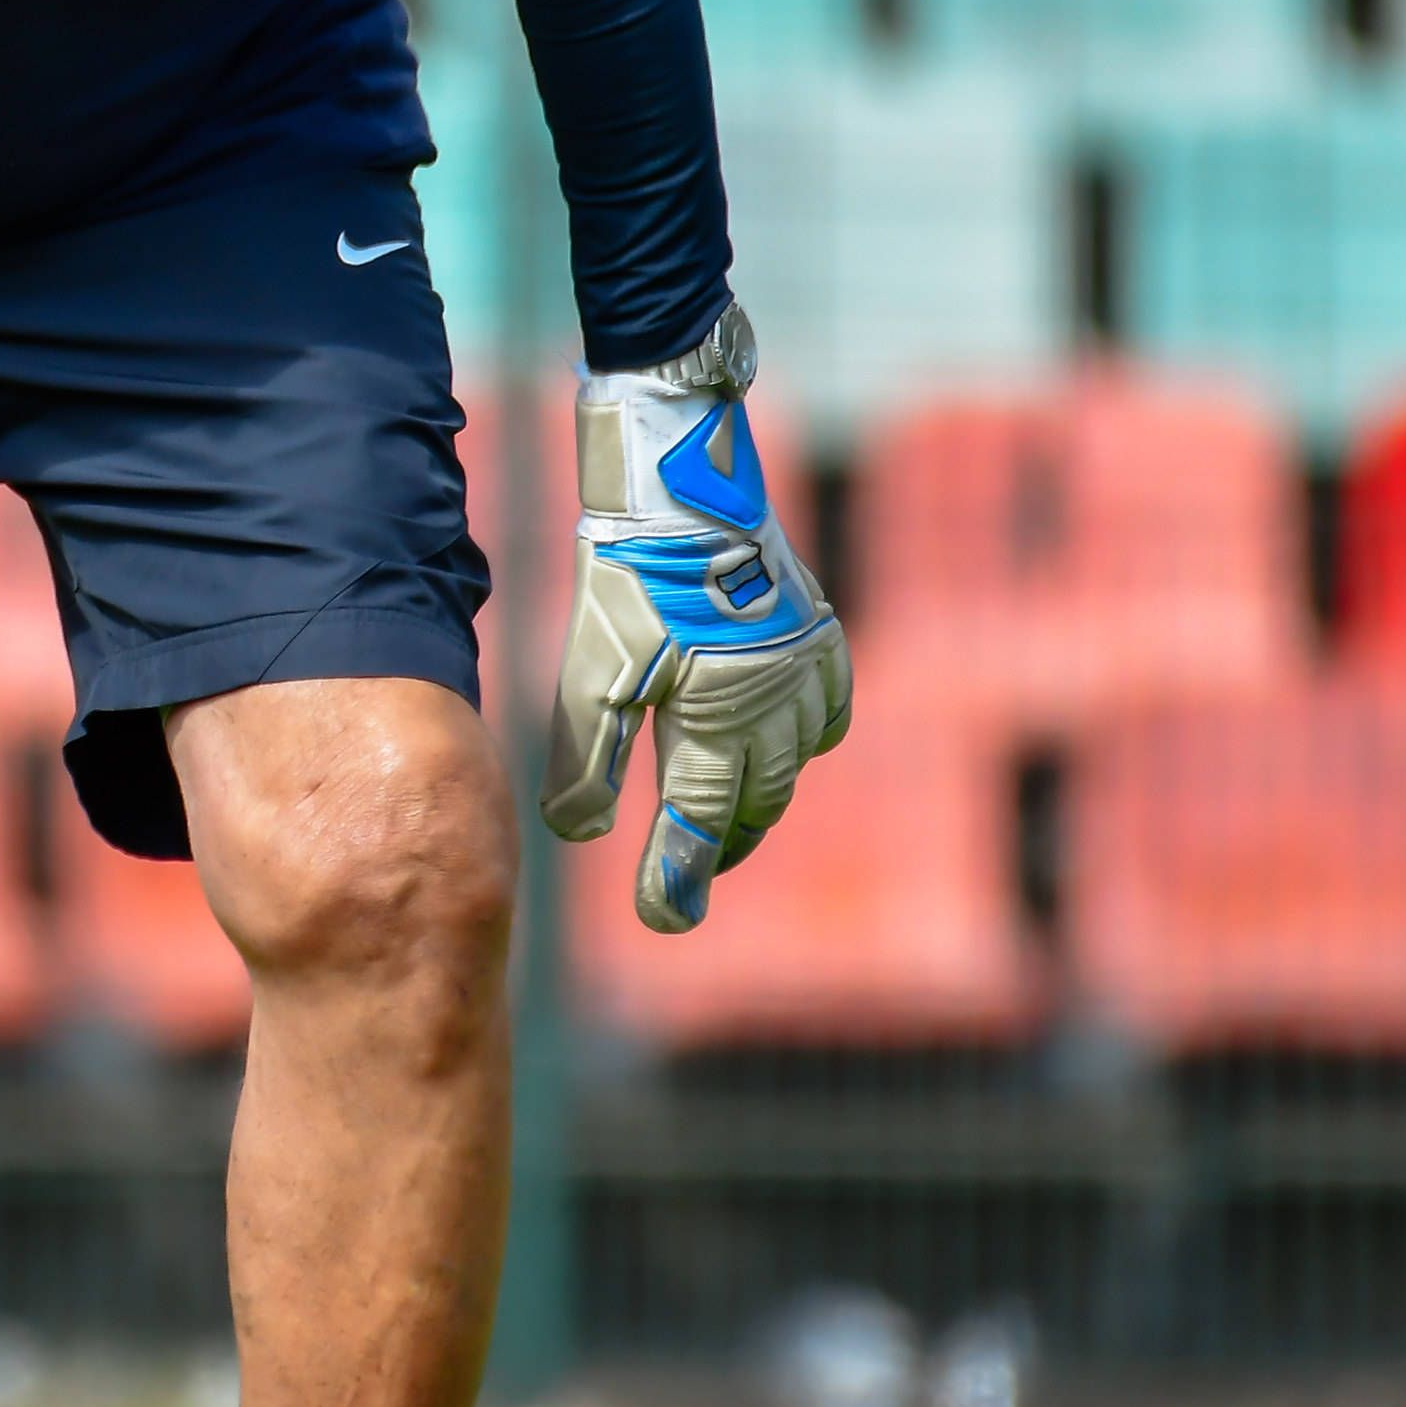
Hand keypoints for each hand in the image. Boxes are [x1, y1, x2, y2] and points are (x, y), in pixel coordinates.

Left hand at [536, 299, 852, 933]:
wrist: (684, 486)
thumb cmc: (629, 580)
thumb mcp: (591, 674)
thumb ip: (585, 762)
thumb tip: (579, 836)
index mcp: (717, 725)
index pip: (696, 826)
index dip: (677, 878)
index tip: (663, 920)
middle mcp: (775, 709)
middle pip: (753, 805)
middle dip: (720, 843)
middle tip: (690, 871)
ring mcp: (805, 672)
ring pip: (793, 764)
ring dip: (760, 797)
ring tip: (727, 818)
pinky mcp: (818, 634)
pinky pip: (826, 711)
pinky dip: (803, 740)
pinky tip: (784, 745)